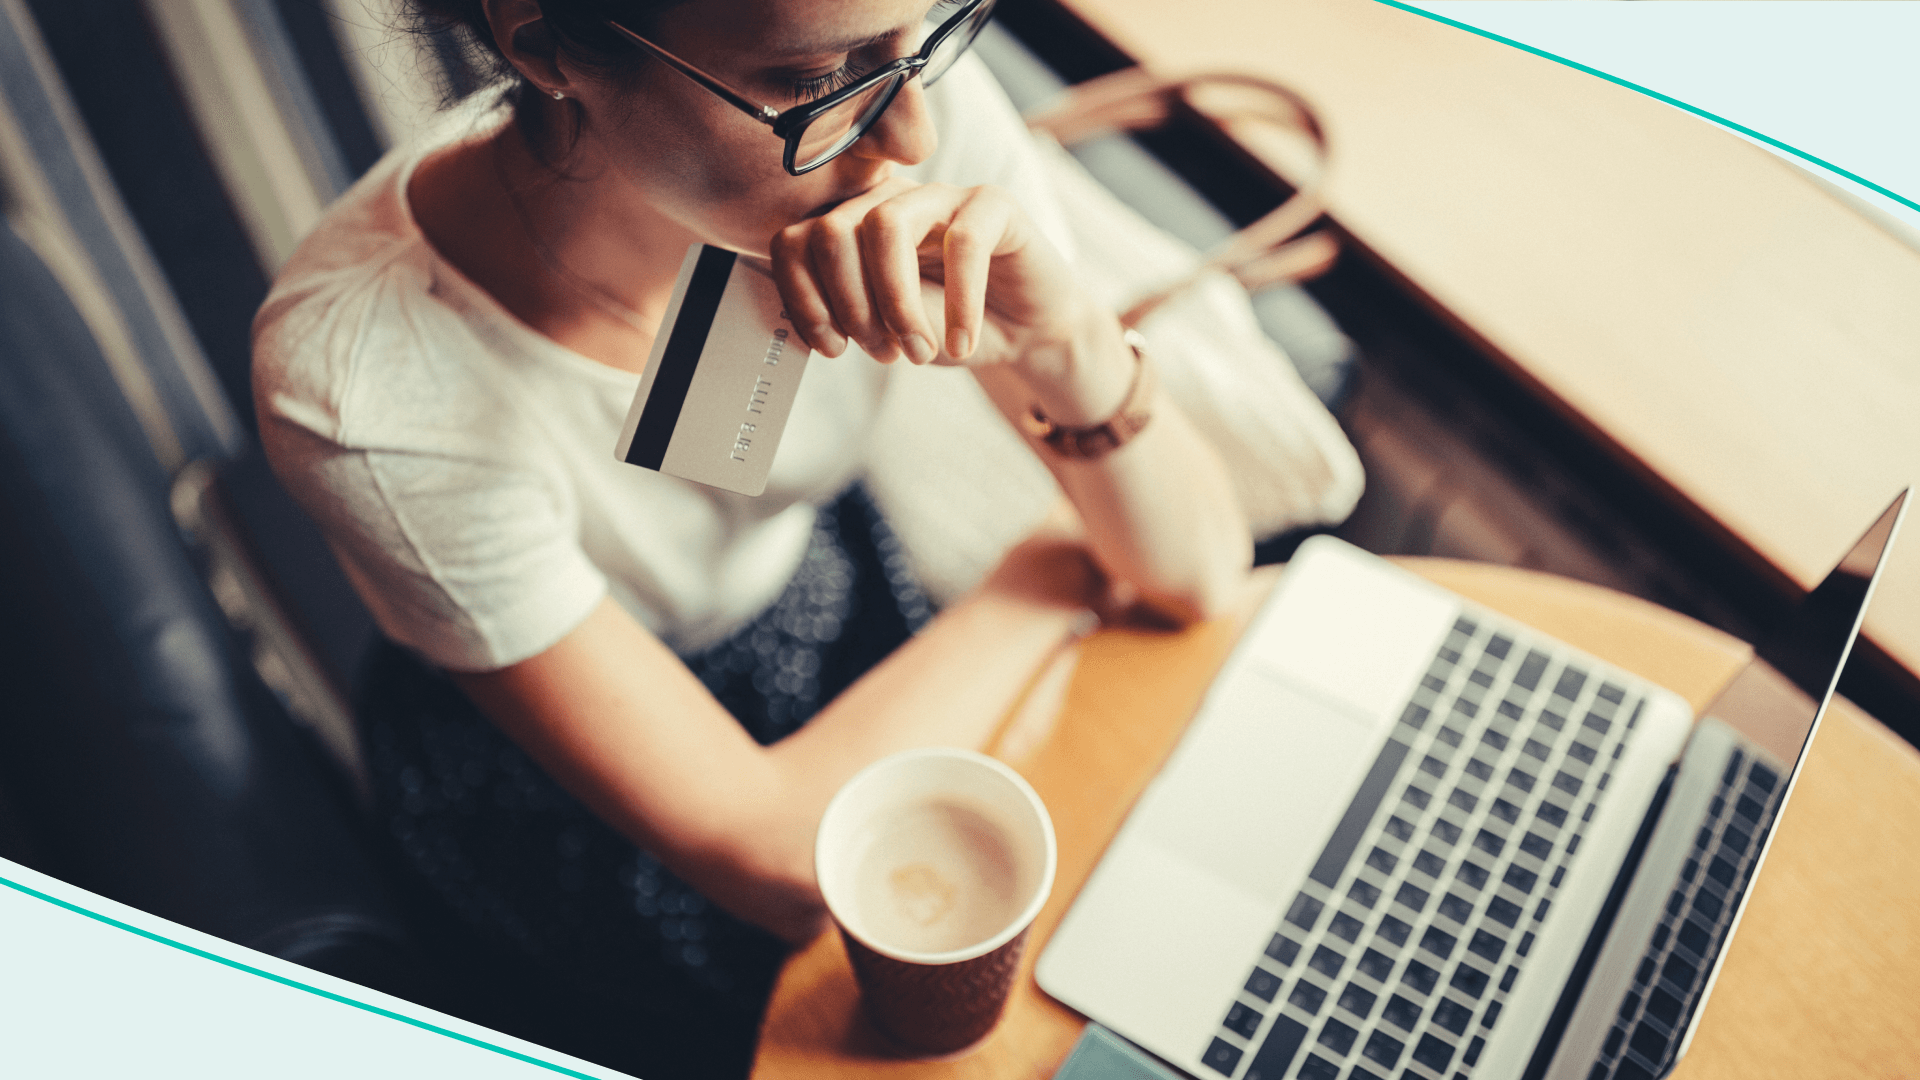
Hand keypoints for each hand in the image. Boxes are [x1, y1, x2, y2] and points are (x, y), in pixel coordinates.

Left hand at [768, 178, 1086, 368]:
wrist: (1027, 332)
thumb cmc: (952, 327)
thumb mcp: (890, 330)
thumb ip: (853, 313)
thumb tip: (817, 320)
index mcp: (852, 227)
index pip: (795, 241)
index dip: (803, 299)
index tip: (832, 348)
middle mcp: (889, 200)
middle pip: (832, 231)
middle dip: (851, 305)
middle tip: (883, 352)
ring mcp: (939, 194)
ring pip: (886, 224)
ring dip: (896, 302)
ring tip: (920, 350)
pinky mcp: (993, 203)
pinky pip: (963, 242)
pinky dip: (959, 304)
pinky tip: (962, 342)